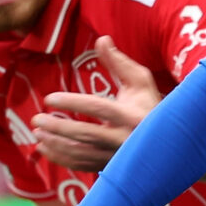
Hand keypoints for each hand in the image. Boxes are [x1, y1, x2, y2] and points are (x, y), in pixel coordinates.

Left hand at [29, 37, 160, 171]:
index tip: (49, 99)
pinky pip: (82, 165)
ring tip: (37, 133)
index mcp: (131, 114)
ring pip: (81, 153)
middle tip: (36, 119)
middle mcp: (124, 138)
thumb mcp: (140, 81)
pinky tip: (45, 149)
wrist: (169, 141)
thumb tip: (101, 39)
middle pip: (85, 134)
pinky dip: (62, 159)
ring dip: (56, 145)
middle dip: (58, 128)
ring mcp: (117, 155)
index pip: (97, 107)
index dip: (72, 102)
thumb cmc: (152, 105)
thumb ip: (119, 62)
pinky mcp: (111, 166)